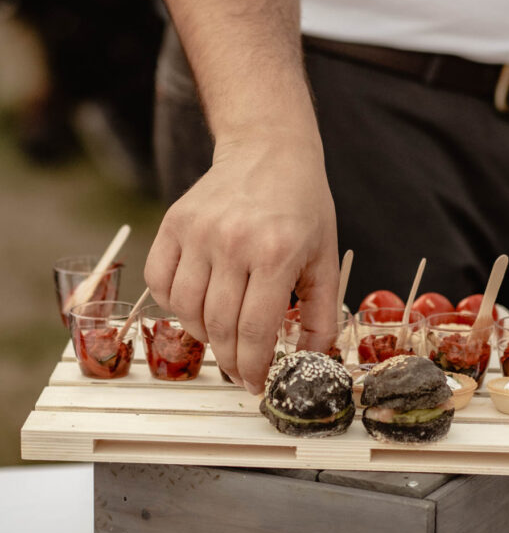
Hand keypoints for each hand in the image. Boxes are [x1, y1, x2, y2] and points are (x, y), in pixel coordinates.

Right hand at [145, 130, 338, 392]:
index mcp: (275, 253)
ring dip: (202, 334)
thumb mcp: (324, 256)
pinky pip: (159, 280)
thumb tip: (312, 357)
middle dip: (229, 359)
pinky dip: (172, 304)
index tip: (254, 383)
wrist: (268, 149)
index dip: (252, 366)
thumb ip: (320, 311)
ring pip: (185, 308)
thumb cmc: (301, 205)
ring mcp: (198, 231)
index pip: (254, 329)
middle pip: (219, 325)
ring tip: (220, 336)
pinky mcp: (174, 222)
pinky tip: (195, 306)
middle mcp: (232, 242)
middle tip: (238, 370)